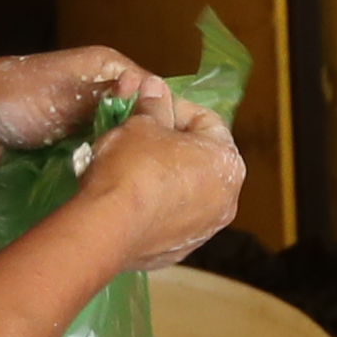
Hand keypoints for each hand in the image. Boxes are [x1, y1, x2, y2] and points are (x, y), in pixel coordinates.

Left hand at [0, 46, 176, 181]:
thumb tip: (154, 93)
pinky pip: (98, 171)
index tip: (186, 151)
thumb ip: (110, 92)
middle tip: (168, 180)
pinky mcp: (71, 160)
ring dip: (127, 169)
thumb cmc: (15, 97)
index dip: (169, 120)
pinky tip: (122, 201)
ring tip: (150, 194)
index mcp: (107, 73)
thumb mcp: (67, 88)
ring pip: (122, 152)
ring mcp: (87, 133)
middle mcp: (102, 101)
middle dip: (150, 150)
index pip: (154, 95)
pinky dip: (105, 183)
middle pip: (141, 127)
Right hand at [73, 96, 247, 271]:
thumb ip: (154, 105)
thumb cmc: (132, 167)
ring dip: (166, 175)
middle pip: (201, 158)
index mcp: (227, 162)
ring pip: (188, 191)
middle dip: (172, 141)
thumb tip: (155, 86)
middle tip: (140, 133)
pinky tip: (132, 198)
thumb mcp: (141, 125)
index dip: (175, 106)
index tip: (149, 104)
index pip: (206, 121)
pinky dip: (157, 206)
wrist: (108, 227)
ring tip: (132, 165)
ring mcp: (206, 229)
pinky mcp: (180, 250)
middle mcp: (228, 199)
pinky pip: (172, 219)